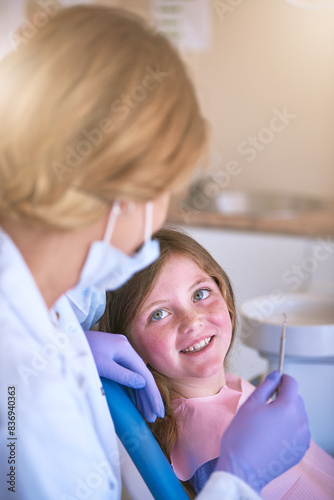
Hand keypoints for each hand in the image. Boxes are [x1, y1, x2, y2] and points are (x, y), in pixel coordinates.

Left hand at [85, 330, 164, 421]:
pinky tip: (135, 400)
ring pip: (135, 374)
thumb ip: (122, 376)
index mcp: (125, 348)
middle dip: (148, 397)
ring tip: (146, 413)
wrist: (62, 340)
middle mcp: (125, 347)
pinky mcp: (111, 354)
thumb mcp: (102, 367)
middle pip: (142, 375)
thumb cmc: (80, 352)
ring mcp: (118, 350)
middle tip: (154, 417)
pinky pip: (127, 373)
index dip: (152, 394)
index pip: (144, 375)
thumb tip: (142, 384)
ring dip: (141, 394)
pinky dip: (132, 387)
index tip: (158, 412)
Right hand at [215, 371, 309, 492]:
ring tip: (266, 424)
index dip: (281, 379)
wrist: (242, 470)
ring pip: (298, 415)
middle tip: (264, 407)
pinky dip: (289, 429)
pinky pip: (298, 431)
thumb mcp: (250, 404)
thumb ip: (266, 386)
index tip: (272, 383)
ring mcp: (303, 438)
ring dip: (287, 413)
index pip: (292, 383)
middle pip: (296, 399)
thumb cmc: (242, 436)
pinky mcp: (300, 451)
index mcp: (289, 407)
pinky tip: (272, 435)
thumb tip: (275, 375)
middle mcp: (301, 421)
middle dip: (283, 397)